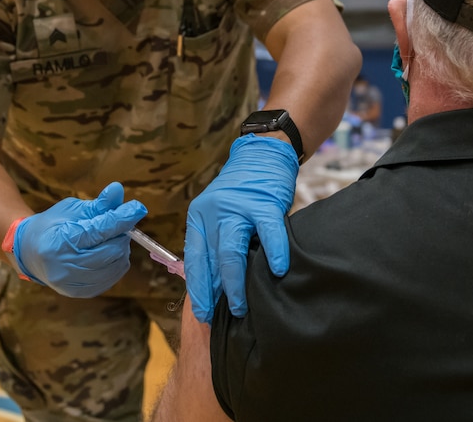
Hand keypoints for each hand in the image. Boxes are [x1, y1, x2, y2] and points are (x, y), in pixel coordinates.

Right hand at [12, 182, 147, 297]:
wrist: (30, 253)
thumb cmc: (52, 226)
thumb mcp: (72, 209)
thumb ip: (98, 205)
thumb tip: (118, 190)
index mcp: (59, 242)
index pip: (99, 230)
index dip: (122, 218)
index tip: (138, 208)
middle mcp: (65, 267)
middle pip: (111, 250)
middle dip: (121, 234)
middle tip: (118, 224)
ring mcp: (73, 283)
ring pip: (115, 264)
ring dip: (120, 248)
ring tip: (108, 238)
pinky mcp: (81, 292)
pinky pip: (112, 277)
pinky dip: (116, 262)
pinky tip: (107, 252)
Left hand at [185, 135, 298, 322]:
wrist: (263, 154)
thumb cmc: (243, 192)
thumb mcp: (220, 214)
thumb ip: (217, 243)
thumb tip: (217, 285)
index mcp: (199, 217)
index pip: (194, 259)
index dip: (197, 289)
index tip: (201, 313)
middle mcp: (214, 212)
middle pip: (212, 259)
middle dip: (216, 292)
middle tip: (222, 316)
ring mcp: (238, 207)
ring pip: (233, 251)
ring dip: (236, 282)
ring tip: (243, 305)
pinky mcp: (264, 203)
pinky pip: (269, 232)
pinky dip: (274, 252)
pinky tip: (278, 270)